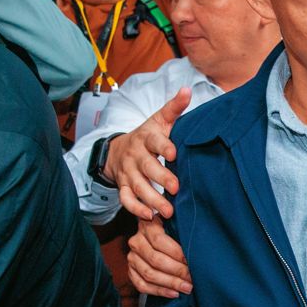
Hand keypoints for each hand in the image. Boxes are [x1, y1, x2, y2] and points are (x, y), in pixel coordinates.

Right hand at [107, 89, 190, 219]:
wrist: (118, 150)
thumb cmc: (147, 136)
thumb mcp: (159, 120)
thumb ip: (174, 108)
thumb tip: (188, 90)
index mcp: (146, 137)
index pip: (154, 141)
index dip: (163, 146)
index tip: (174, 154)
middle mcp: (135, 155)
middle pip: (146, 167)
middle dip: (160, 178)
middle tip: (176, 188)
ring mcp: (128, 173)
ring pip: (137, 187)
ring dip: (151, 199)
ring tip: (167, 211)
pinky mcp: (123, 187)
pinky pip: (125, 200)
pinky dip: (135, 209)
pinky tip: (150, 216)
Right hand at [128, 217, 192, 297]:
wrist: (159, 241)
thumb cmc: (174, 233)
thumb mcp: (177, 224)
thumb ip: (179, 225)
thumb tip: (184, 230)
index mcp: (147, 226)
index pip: (159, 240)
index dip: (177, 253)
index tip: (192, 261)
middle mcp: (136, 241)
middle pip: (155, 259)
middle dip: (177, 271)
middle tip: (192, 278)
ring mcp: (132, 258)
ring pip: (149, 274)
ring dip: (170, 283)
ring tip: (186, 287)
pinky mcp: (131, 272)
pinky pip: (142, 285)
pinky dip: (159, 291)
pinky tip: (173, 293)